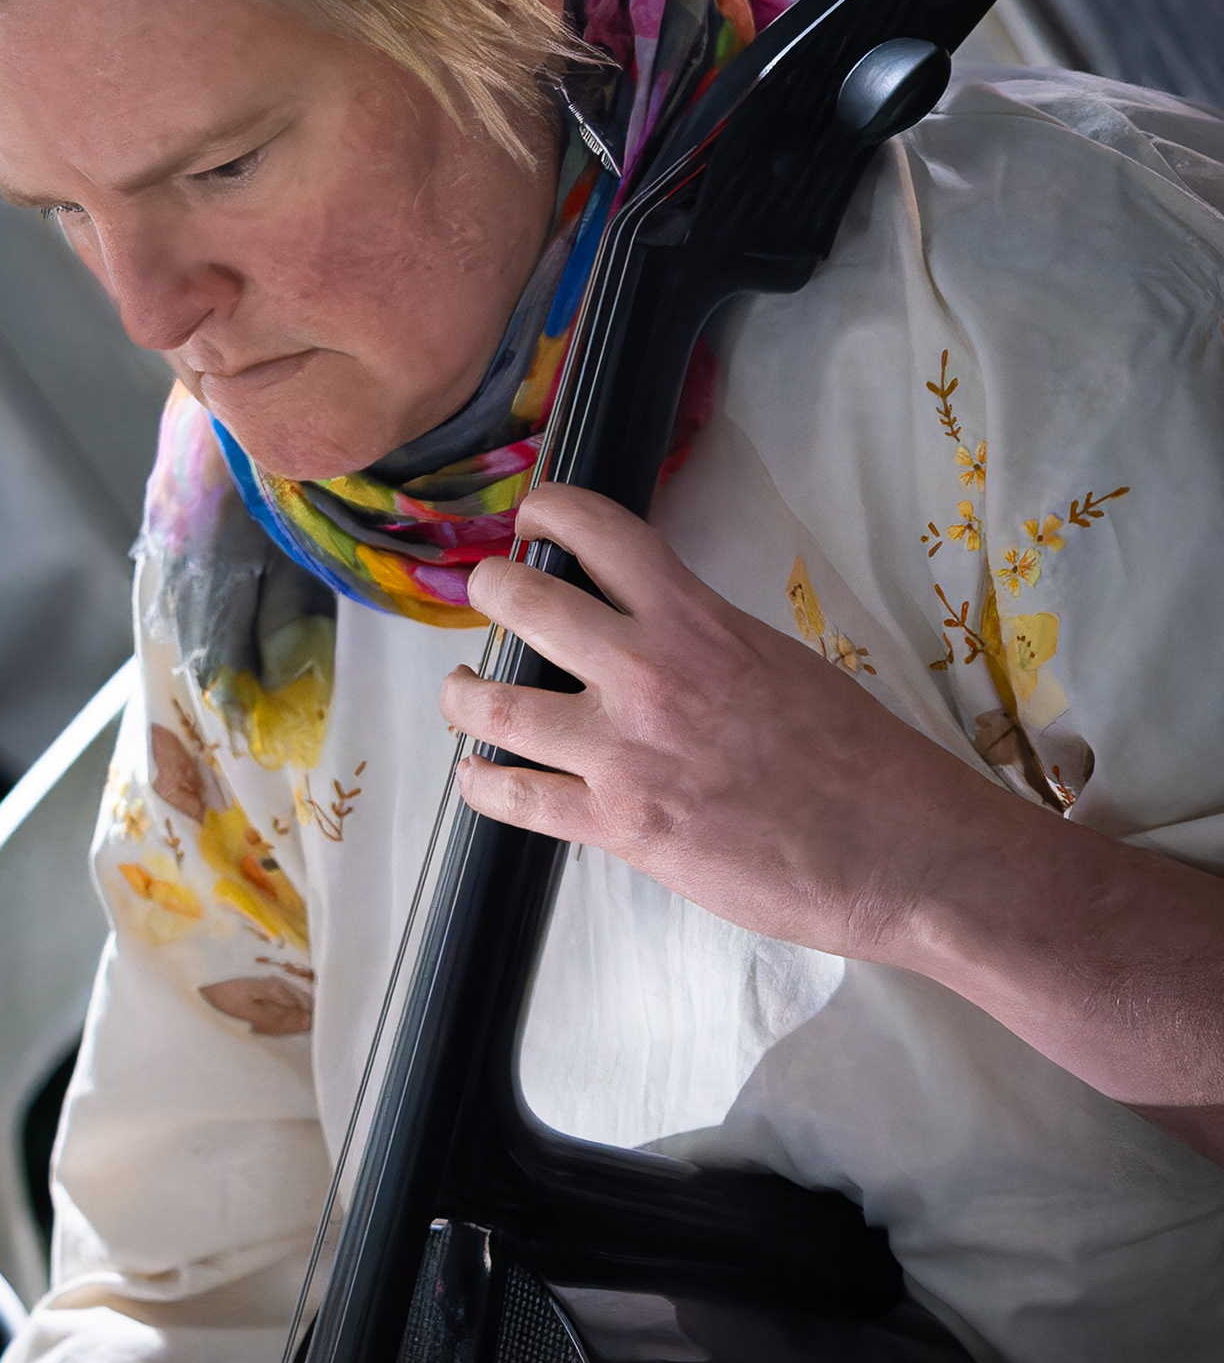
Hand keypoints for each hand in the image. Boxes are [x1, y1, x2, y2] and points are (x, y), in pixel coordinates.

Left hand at [441, 482, 1014, 966]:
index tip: (531, 520)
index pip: (600, 531)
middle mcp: (650, 675)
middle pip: (520, 601)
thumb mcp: (782, 665)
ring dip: (460, 691)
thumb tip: (655, 637)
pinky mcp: (621, 827)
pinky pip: (515, 797)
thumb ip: (706, 644)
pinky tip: (477, 774)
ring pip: (492, 702)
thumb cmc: (863, 762)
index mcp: (699, 623)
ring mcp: (626, 752)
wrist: (902, 852)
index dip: (548, 510)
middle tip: (485, 597)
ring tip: (460, 689)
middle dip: (486, 589)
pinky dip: (481, 782)